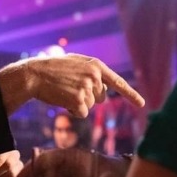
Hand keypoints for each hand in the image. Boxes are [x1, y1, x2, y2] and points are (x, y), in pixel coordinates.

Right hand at [0, 53, 144, 116]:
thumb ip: (91, 72)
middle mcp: (94, 76)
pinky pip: (81, 113)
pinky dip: (72, 111)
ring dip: (77, 103)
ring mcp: (87, 88)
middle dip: (88, 97)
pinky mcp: (78, 100)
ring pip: (89, 106)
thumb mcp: (75, 63)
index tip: (142, 104)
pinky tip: (62, 100)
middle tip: (70, 88)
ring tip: (63, 91)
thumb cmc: (53, 69)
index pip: (118, 82)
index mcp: (96, 65)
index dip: (131, 94)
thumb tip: (104, 90)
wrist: (35, 74)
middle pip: (100, 98)